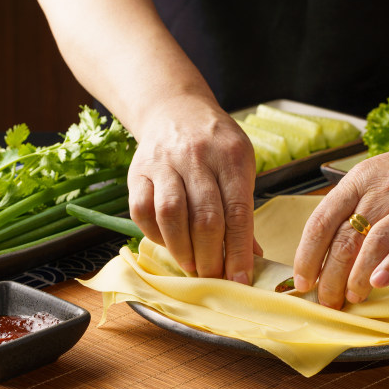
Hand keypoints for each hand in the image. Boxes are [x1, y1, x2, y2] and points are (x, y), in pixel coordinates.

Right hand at [126, 96, 258, 283]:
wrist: (175, 109)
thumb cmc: (215, 145)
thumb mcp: (240, 166)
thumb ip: (243, 210)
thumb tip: (251, 258)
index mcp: (231, 156)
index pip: (237, 211)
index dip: (238, 250)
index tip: (239, 279)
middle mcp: (196, 156)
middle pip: (204, 217)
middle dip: (210, 257)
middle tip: (214, 278)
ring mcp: (164, 162)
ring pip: (171, 215)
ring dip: (182, 250)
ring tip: (192, 268)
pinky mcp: (137, 171)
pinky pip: (142, 211)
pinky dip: (155, 235)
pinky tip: (168, 244)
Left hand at [293, 137, 388, 308]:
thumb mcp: (374, 182)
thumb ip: (351, 213)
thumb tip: (323, 258)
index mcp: (358, 181)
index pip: (322, 221)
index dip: (307, 255)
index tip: (303, 281)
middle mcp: (381, 190)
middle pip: (346, 237)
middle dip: (331, 275)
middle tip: (328, 300)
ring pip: (376, 242)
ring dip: (358, 275)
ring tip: (352, 297)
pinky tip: (380, 282)